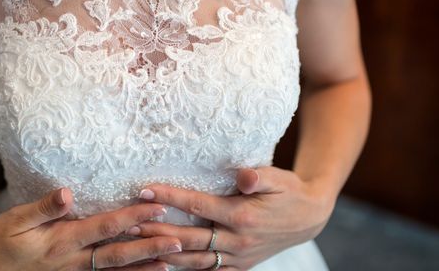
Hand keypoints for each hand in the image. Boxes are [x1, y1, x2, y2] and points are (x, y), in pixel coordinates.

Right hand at [0, 187, 181, 270]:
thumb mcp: (14, 220)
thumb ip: (43, 208)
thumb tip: (68, 192)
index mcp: (61, 241)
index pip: (104, 227)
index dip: (132, 215)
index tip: (156, 205)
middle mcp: (72, 262)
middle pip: (118, 253)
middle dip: (149, 245)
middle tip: (178, 240)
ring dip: (144, 266)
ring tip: (172, 262)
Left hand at [131, 167, 335, 269]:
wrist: (309, 217)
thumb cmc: (289, 191)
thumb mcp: (278, 178)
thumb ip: (259, 176)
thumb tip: (242, 176)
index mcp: (242, 216)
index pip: (198, 206)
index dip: (170, 197)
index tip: (145, 189)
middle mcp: (237, 240)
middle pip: (188, 237)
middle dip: (156, 230)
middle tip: (128, 222)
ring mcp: (238, 257)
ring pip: (193, 260)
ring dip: (164, 252)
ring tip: (138, 243)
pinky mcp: (240, 266)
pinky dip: (185, 268)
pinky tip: (163, 263)